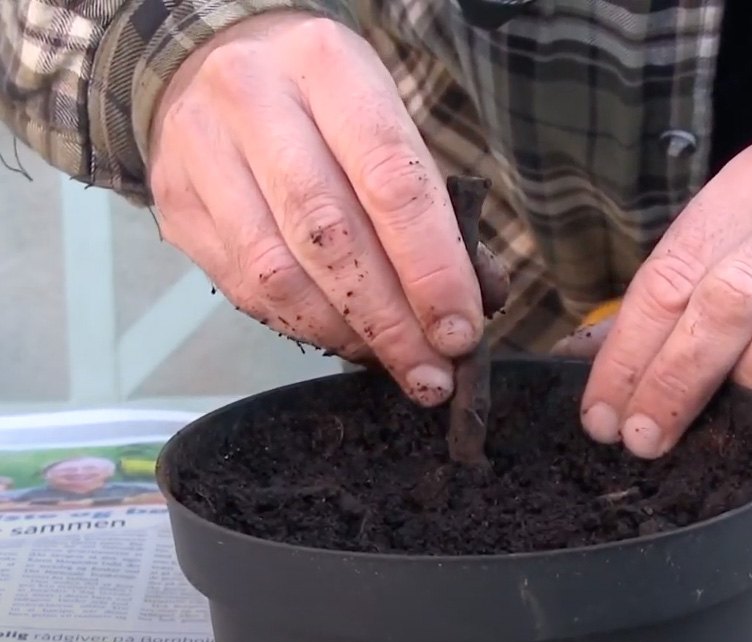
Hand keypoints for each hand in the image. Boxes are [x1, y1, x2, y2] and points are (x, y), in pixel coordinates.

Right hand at [148, 12, 506, 404]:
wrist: (204, 60)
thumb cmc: (321, 101)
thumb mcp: (385, 117)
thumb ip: (432, 203)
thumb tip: (478, 296)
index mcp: (328, 65)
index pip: (392, 182)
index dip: (432, 269)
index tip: (461, 330)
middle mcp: (253, 98)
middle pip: (332, 235)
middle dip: (391, 319)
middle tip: (432, 372)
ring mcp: (201, 150)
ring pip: (278, 272)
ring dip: (346, 333)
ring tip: (393, 362)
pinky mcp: (174, 203)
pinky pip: (243, 287)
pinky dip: (301, 325)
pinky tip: (343, 338)